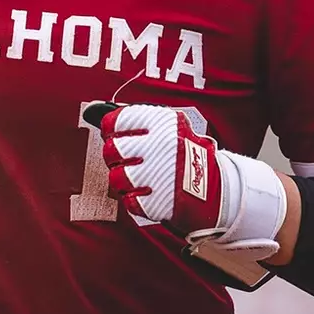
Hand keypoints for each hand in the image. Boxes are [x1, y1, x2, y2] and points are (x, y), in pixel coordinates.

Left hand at [90, 102, 286, 274]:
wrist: (219, 190)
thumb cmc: (187, 156)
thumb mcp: (170, 128)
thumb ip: (136, 121)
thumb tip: (94, 112)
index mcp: (162, 122)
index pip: (115, 121)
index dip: (112, 131)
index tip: (117, 136)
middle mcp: (160, 145)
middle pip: (111, 150)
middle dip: (116, 157)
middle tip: (128, 160)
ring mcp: (159, 174)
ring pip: (116, 178)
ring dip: (124, 181)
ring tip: (139, 179)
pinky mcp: (159, 201)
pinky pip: (129, 201)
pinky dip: (136, 200)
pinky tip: (149, 193)